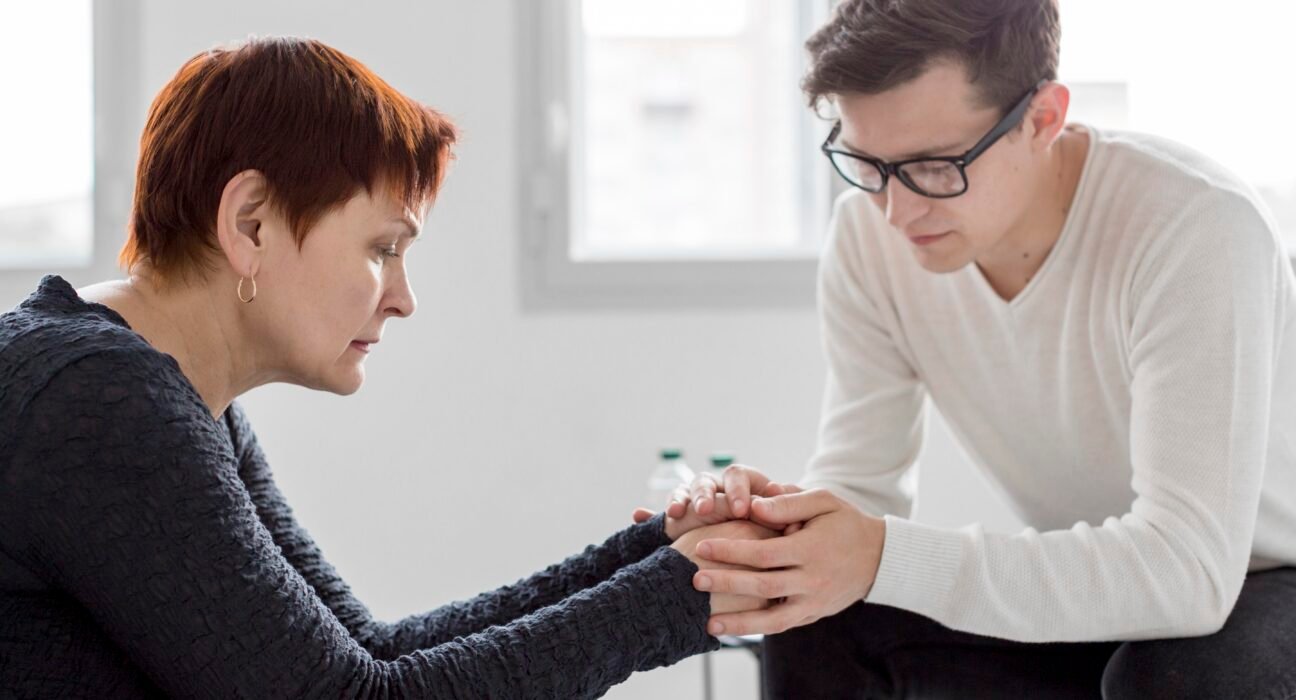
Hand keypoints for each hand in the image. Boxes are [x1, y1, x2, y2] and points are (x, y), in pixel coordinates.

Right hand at [632, 464, 802, 533]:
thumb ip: (783, 515)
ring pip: (684, 491)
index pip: (738, 475)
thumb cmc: (777, 538)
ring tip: (676, 513)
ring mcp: (696, 504)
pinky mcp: (678, 521)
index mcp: (745, 486)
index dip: (739, 490)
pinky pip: (661, 513)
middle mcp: (719, 491)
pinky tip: (637, 514)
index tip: (743, 510)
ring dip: (680, 498)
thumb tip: (787, 506)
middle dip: (706, 495)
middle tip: (707, 511)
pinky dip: (650, 514)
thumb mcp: (782, 526)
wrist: (756, 560)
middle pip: (707, 481)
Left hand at [690, 489, 885, 635]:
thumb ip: (789, 503)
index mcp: (811, 548)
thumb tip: (753, 503)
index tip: (702, 545)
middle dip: (726, 583)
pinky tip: (733, 630)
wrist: (880, 557)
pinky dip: (758, 629)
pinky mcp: (814, 614)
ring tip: (709, 624)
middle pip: (763, 586)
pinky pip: (783, 625)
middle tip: (694, 579)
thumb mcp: (824, 501)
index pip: (764, 553)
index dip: (732, 551)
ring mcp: (814, 601)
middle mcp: (812, 579)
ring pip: (773, 619)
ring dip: (740, 623)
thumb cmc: (846, 522)